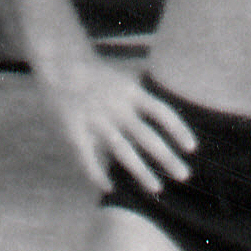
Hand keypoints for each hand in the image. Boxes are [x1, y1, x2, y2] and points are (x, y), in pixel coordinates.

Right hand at [42, 58, 192, 196]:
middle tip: (184, 176)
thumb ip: (140, 101)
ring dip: (140, 171)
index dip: (178, 130)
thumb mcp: (123, 81)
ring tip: (156, 188)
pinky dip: (97, 174)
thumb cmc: (96, 75)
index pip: (162, 112)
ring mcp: (94, 119)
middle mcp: (116, 106)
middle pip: (146, 136)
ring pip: (122, 150)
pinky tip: (109, 187)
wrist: (59, 62)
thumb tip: (165, 122)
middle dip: (166, 158)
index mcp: (131, 92)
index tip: (192, 148)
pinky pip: (87, 157)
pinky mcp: (73, 129)